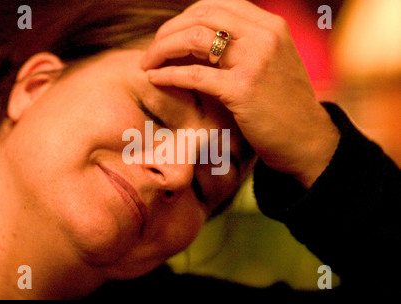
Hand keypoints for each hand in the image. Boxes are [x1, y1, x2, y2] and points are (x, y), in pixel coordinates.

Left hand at [141, 0, 339, 187]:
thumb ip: (245, 44)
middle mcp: (263, 35)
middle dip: (168, 31)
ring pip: (194, 38)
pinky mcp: (242, 88)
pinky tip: (156, 79)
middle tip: (152, 51)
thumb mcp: (273, 61)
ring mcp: (254, 60)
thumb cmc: (284, 104)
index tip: (169, 36)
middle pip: (201, 16)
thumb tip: (201, 37)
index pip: (215, 6)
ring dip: (162, 49)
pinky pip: (194, 74)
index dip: (184, 18)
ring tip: (148, 64)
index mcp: (269, 25)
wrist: (307, 139)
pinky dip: (169, 74)